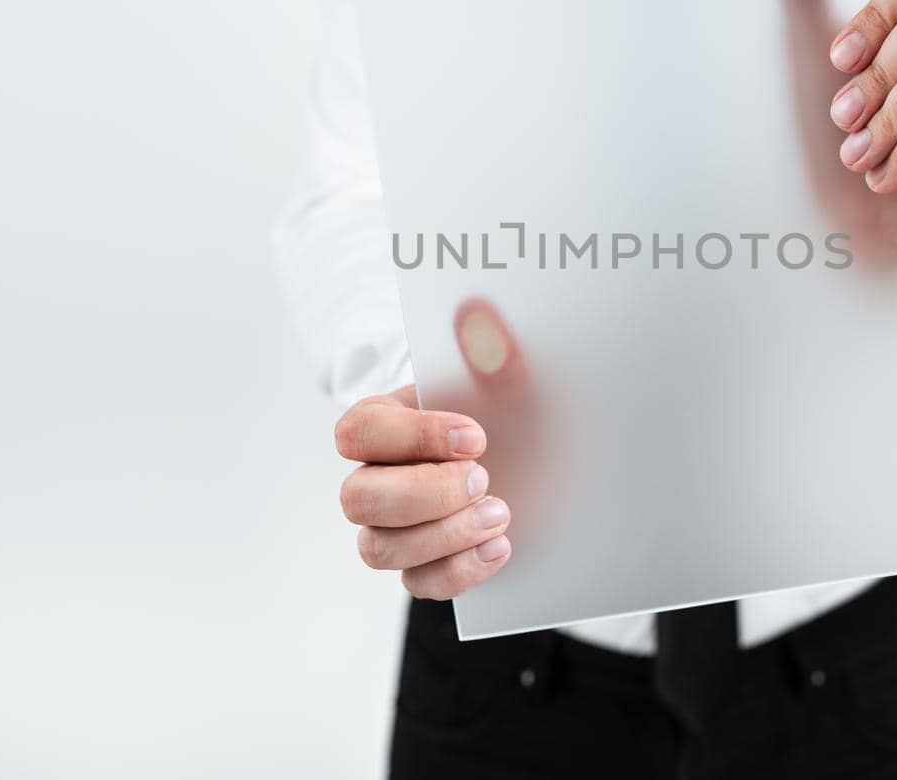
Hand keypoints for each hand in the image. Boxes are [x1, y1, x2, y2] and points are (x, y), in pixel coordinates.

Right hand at [335, 301, 519, 599]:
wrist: (537, 453)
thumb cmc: (507, 407)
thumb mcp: (504, 376)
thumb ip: (488, 349)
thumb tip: (478, 313)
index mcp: (380, 423)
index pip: (359, 432)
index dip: (414, 437)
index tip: (477, 436)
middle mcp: (374, 478)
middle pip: (359, 499)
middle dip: (424, 494)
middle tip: (484, 478)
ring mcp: (392, 527)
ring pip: (379, 549)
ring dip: (441, 536)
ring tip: (500, 514)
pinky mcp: (421, 564)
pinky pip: (418, 583)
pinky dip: (457, 571)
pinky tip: (500, 546)